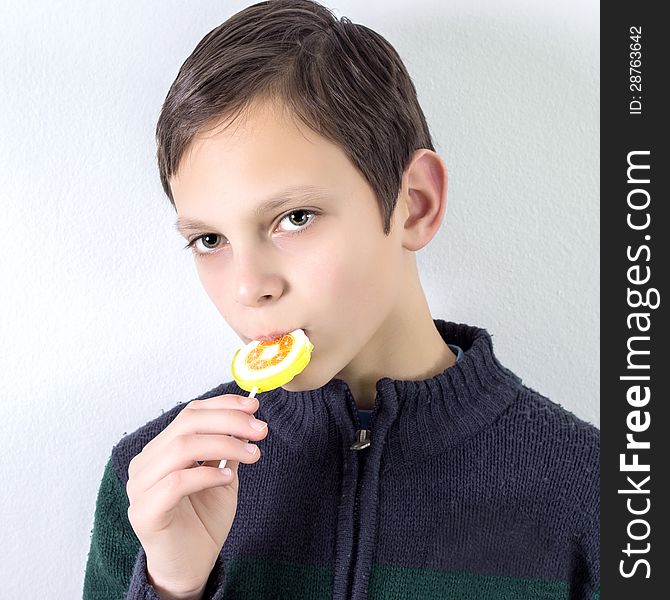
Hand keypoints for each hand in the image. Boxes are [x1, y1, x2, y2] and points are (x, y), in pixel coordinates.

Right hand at [126, 394, 267, 597]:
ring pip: (182, 448)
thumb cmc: (203, 520)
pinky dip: (207, 474)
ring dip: (224, 444)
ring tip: (253, 454)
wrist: (191, 566)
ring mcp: (140, 487)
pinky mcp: (144, 512)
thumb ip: (228, 449)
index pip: (190, 413)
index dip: (223, 405)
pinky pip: (176, 482)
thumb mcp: (222, 475)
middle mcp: (146, 463)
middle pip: (187, 424)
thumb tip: (248, 419)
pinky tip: (228, 476)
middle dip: (229, 422)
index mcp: (161, 449)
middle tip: (260, 430)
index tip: (254, 406)